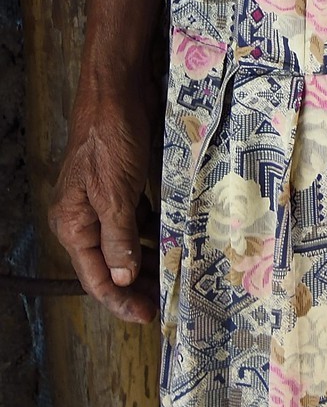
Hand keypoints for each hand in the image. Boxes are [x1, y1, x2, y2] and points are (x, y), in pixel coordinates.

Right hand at [49, 62, 157, 324]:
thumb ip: (119, 238)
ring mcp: (102, 199)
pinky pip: (137, 218)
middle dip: (135, 284)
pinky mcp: (121, 182)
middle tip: (165, 300)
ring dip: (147, 259)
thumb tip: (123, 280)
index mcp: (73, 223)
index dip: (120, 300)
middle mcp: (84, 215)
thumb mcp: (115, 193)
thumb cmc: (111, 139)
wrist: (117, 90)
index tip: (146, 316)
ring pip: (125, 242)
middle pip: (109, 263)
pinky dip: (152, 231)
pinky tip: (172, 239)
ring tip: (173, 275)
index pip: (96, 276)